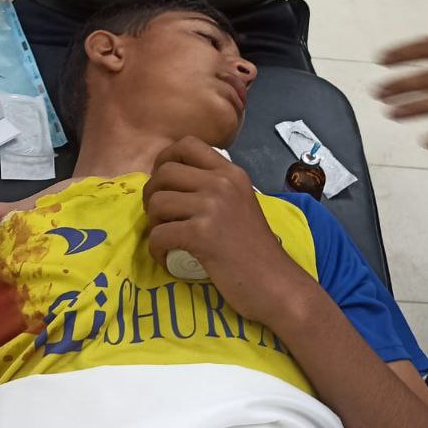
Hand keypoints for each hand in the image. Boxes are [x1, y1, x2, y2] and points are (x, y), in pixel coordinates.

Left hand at [142, 137, 317, 325]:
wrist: (275, 283)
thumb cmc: (257, 250)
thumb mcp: (241, 204)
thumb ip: (217, 189)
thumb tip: (174, 183)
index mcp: (232, 173)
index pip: (187, 144)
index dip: (165, 159)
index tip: (164, 182)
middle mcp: (222, 183)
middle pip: (164, 172)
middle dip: (152, 194)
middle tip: (160, 216)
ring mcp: (212, 207)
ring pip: (157, 202)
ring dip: (153, 223)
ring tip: (166, 237)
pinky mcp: (202, 234)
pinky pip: (159, 234)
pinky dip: (156, 249)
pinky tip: (167, 258)